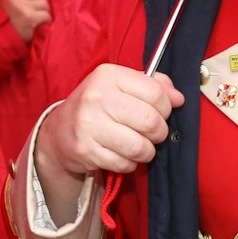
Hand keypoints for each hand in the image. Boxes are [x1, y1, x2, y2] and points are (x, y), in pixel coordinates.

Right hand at [0, 0, 51, 42]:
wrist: (2, 35)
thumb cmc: (6, 17)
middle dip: (42, 1)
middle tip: (38, 8)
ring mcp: (24, 7)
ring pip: (45, 4)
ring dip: (44, 12)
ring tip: (37, 17)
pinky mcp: (30, 17)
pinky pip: (46, 15)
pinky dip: (45, 20)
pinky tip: (39, 24)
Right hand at [36, 64, 184, 178]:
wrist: (59, 132)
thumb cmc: (97, 106)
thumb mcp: (120, 86)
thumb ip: (152, 85)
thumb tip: (178, 98)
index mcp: (108, 75)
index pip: (155, 92)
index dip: (166, 107)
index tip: (162, 112)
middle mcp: (96, 97)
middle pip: (150, 120)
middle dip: (159, 132)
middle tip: (154, 133)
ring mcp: (88, 125)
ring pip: (139, 146)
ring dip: (147, 151)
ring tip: (141, 147)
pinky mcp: (85, 150)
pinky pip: (124, 163)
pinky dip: (129, 163)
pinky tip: (122, 155)